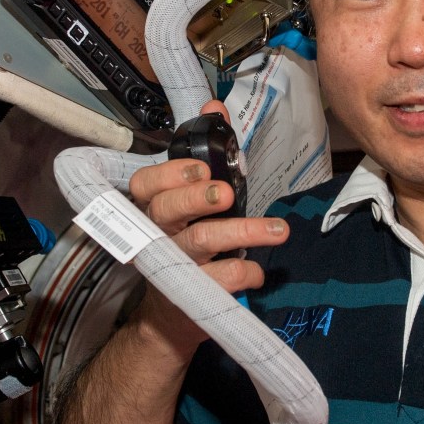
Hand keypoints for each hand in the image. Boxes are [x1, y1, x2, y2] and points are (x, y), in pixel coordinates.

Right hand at [125, 101, 289, 354]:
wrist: (172, 317)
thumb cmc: (187, 248)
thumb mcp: (192, 200)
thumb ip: (206, 152)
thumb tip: (215, 106)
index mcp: (156, 209)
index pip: (145, 184)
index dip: (170, 174)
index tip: (201, 167)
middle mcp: (160, 234)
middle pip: (168, 209)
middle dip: (198, 197)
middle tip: (226, 193)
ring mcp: (175, 265)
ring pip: (203, 241)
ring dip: (244, 231)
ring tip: (277, 230)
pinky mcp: (194, 295)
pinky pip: (223, 279)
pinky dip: (246, 273)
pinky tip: (258, 271)